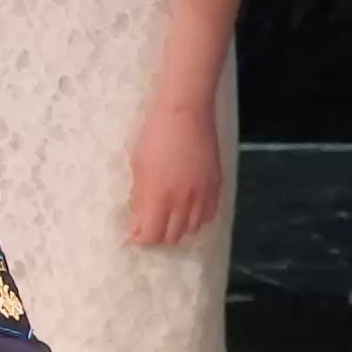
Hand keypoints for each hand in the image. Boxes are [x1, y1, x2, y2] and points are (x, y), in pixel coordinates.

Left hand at [128, 103, 220, 246]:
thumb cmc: (154, 135)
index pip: (152, 234)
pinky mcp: (217, 185)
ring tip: (168, 219)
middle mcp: (184, 201)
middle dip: (158, 236)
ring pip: (192, 229)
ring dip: (178, 229)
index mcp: (160, 196)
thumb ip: (139, 197)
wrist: (186, 112)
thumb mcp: (138, 166)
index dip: (141, 239)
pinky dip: (198, 219)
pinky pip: (209, 215)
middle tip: (149, 226)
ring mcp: (203, 194)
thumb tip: (137, 221)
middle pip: (172, 236)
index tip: (134, 234)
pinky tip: (188, 211)